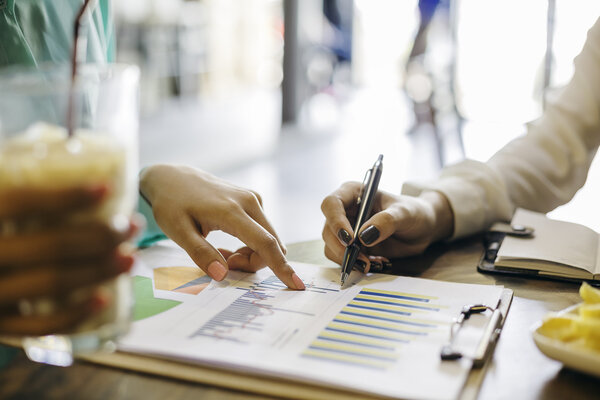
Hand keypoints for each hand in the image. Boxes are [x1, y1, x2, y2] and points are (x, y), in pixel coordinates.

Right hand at [0, 185, 137, 335]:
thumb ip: (20, 182)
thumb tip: (78, 161)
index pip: (22, 203)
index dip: (66, 196)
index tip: (106, 189)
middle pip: (50, 246)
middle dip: (100, 236)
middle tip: (132, 226)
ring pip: (51, 283)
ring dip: (99, 271)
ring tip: (131, 258)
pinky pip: (40, 325)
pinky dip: (75, 314)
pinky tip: (105, 298)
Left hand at [139, 164, 304, 289]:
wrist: (172, 177)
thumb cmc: (171, 204)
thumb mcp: (177, 231)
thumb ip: (200, 254)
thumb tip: (222, 275)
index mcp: (231, 210)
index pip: (265, 243)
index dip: (281, 267)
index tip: (296, 285)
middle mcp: (249, 202)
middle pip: (270, 244)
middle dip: (253, 264)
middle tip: (224, 264)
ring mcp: (253, 199)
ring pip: (268, 239)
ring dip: (251, 255)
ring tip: (221, 253)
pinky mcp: (253, 201)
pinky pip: (262, 231)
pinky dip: (250, 245)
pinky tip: (227, 243)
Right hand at [321, 182, 453, 271]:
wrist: (422, 228)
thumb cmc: (414, 212)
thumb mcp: (405, 213)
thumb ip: (386, 221)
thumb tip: (363, 237)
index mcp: (353, 193)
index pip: (331, 204)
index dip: (336, 222)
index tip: (351, 239)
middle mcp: (345, 211)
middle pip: (328, 230)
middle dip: (342, 248)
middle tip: (363, 260)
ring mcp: (346, 230)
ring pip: (332, 247)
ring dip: (349, 259)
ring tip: (374, 264)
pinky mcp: (352, 247)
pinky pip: (344, 259)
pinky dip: (356, 265)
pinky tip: (376, 263)